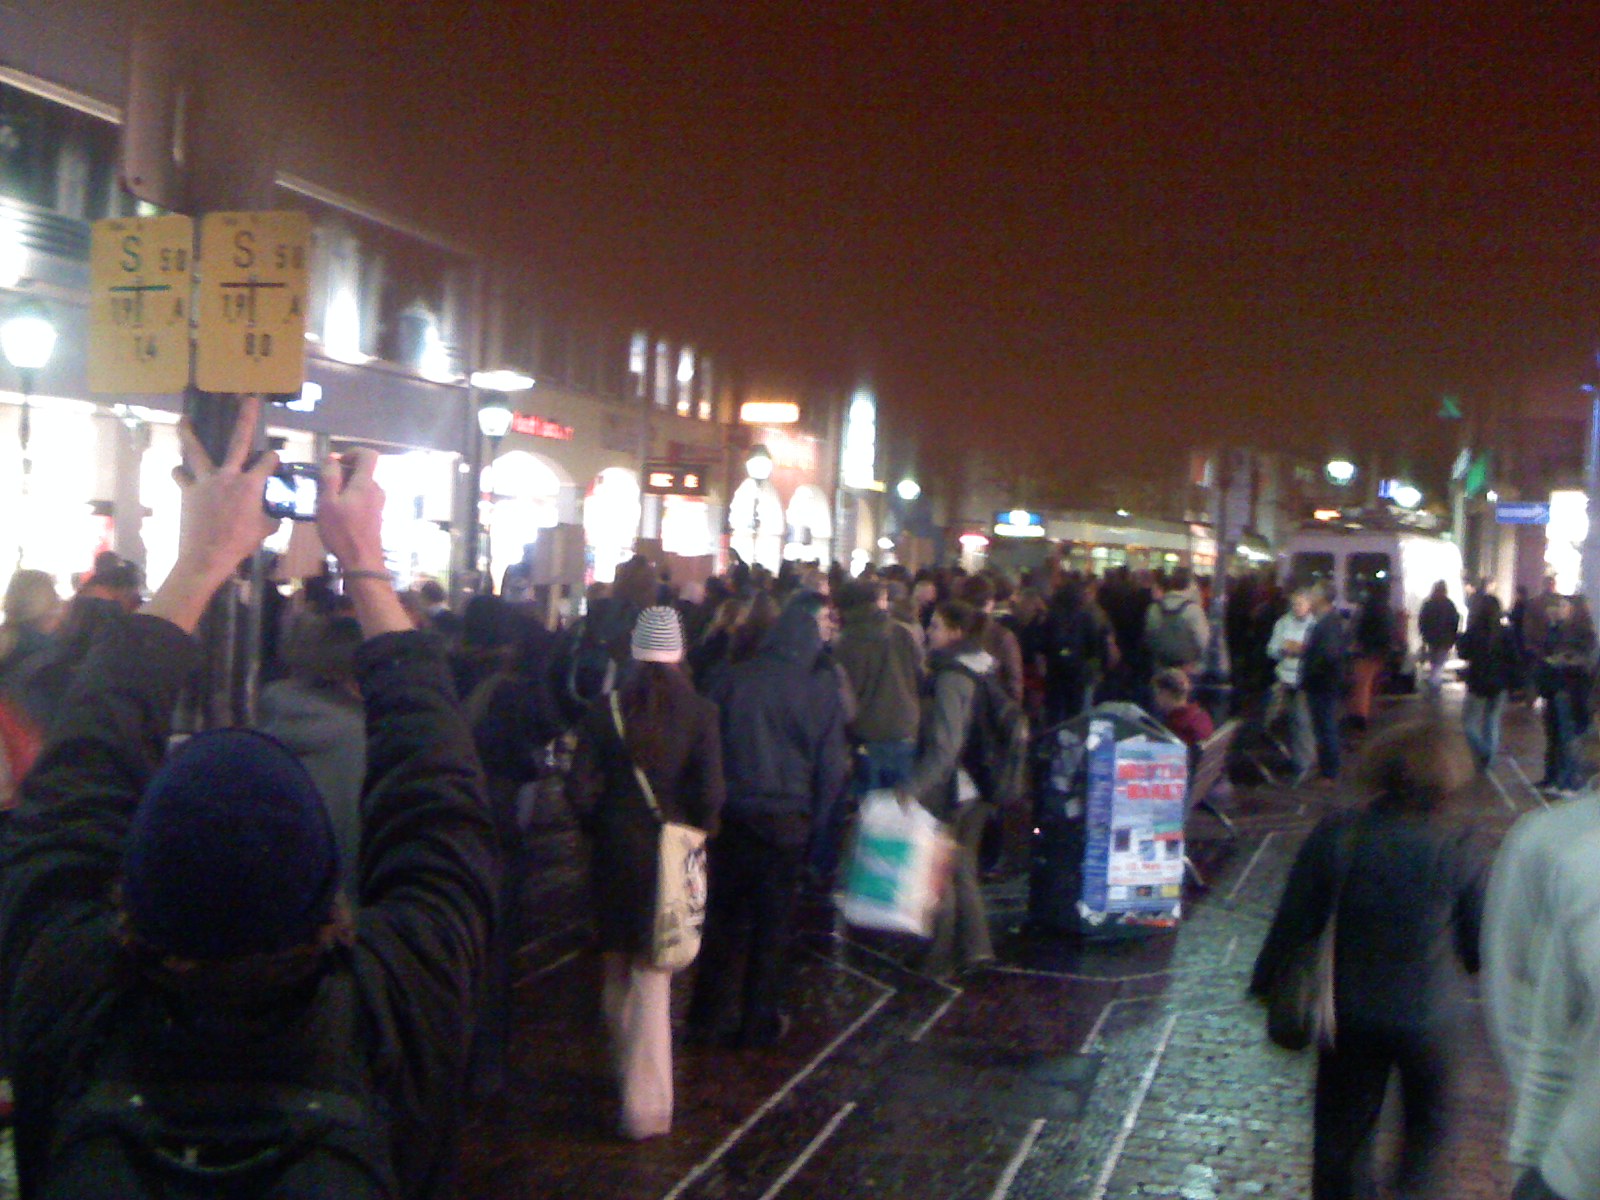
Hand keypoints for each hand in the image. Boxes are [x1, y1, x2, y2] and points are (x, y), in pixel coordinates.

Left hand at [143, 396, 275, 632]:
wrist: (207, 555)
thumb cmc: (241, 543)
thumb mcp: (266, 530)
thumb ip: (272, 515)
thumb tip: (278, 512)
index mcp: (251, 484)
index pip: (268, 461)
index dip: (273, 458)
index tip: (275, 458)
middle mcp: (229, 475)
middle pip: (238, 441)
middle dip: (245, 418)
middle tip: (248, 399)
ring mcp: (206, 481)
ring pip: (196, 451)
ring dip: (189, 434)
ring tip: (183, 419)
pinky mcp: (188, 491)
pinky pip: (181, 476)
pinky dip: (180, 473)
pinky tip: (179, 470)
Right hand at [316, 448, 385, 571]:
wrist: (362, 560)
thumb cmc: (341, 530)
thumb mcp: (327, 502)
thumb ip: (330, 477)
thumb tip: (332, 458)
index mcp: (366, 483)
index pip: (368, 455)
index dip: (352, 452)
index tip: (335, 463)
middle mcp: (376, 489)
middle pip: (363, 470)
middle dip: (343, 472)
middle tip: (324, 486)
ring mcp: (378, 503)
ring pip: (361, 485)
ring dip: (344, 487)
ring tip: (327, 501)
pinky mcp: (376, 514)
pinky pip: (363, 497)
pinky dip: (350, 498)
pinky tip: (337, 513)